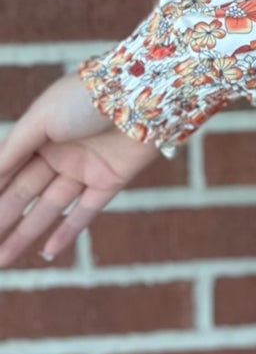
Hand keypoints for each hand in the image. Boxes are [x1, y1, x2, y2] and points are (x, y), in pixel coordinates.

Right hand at [0, 69, 163, 267]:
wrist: (143, 94)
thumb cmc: (87, 97)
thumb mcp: (42, 117)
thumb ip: (14, 148)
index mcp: (39, 133)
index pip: (7, 170)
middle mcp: (59, 152)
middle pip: (23, 192)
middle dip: (2, 218)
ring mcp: (84, 168)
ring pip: (48, 207)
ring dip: (25, 233)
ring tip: (2, 259)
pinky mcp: (110, 181)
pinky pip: (85, 212)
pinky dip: (68, 232)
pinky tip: (47, 252)